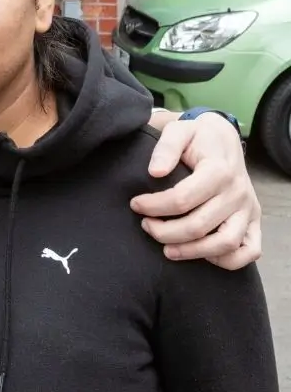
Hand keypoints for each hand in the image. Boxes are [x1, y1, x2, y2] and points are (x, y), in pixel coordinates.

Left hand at [130, 111, 260, 270]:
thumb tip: (155, 172)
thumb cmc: (198, 138)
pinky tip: (201, 254)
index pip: (182, 198)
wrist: (224, 139)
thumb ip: (166, 147)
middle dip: (165, 231)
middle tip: (146, 226)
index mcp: (219, 169)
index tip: (136, 204)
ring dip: (192, 252)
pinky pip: (249, 252)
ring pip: (225, 244)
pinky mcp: (254, 221)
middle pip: (199, 225)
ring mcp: (248, 210)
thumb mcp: (179, 130)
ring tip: (167, 249)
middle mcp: (238, 192)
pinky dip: (227, 260)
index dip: (154, 206)